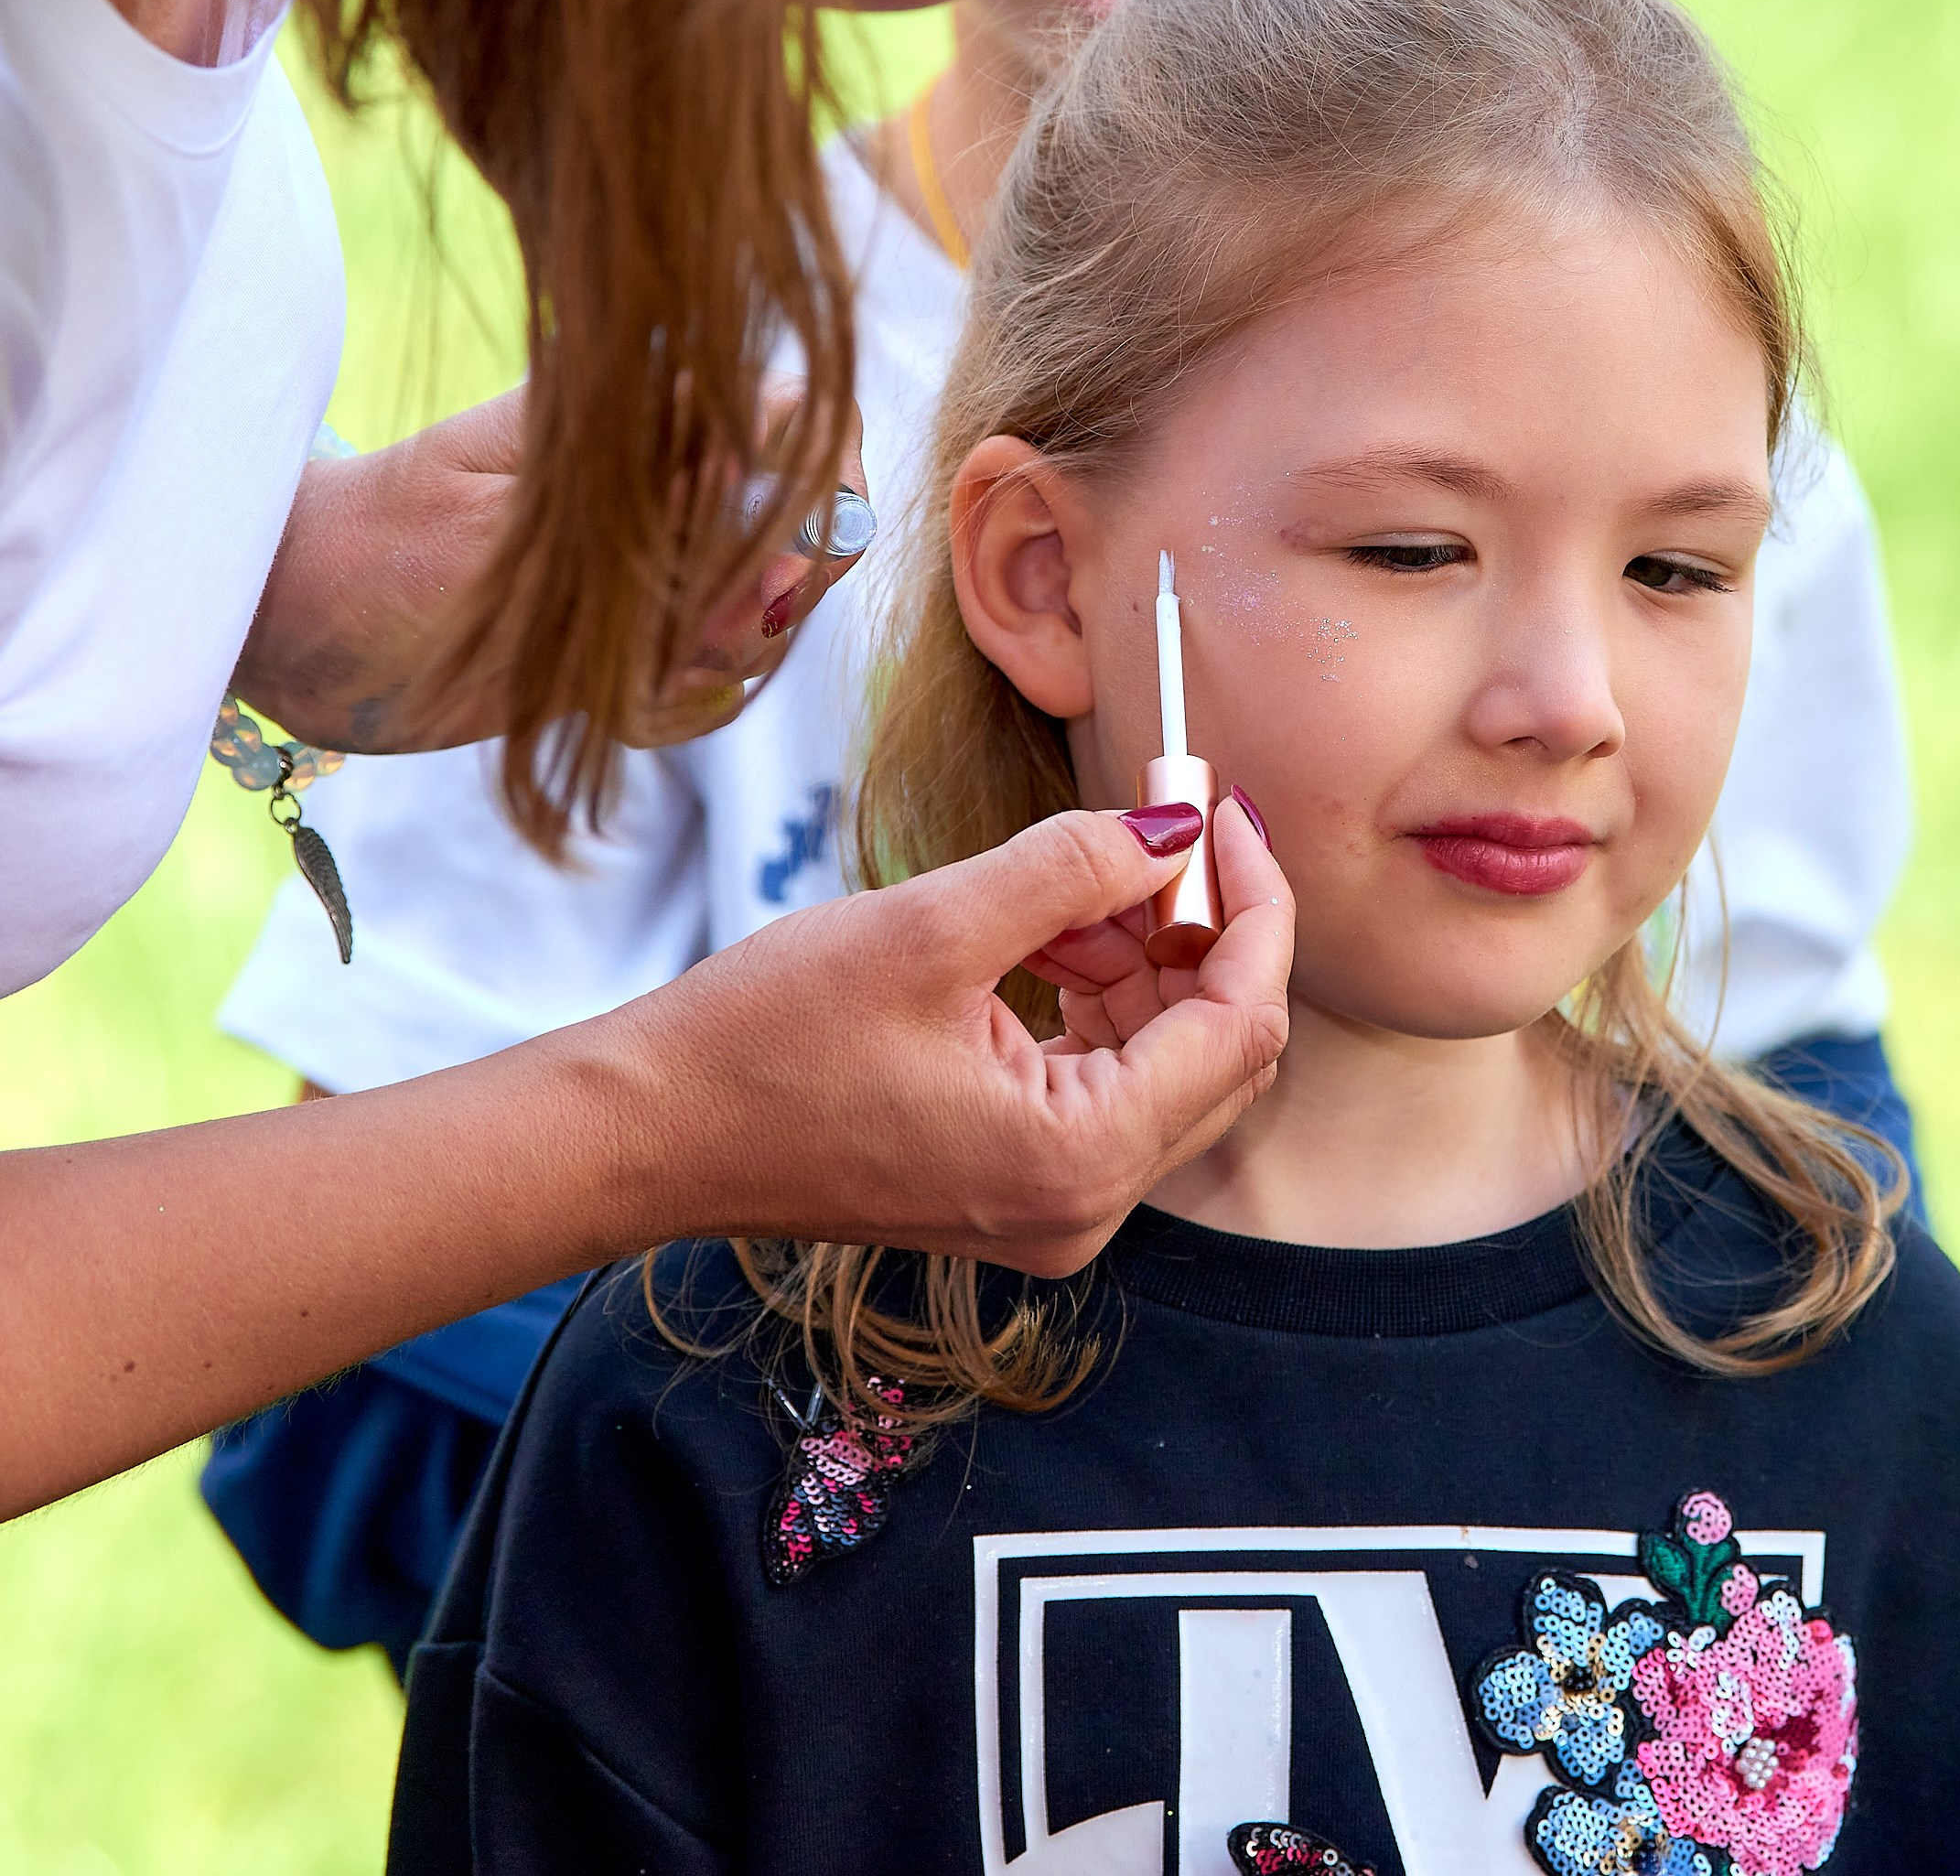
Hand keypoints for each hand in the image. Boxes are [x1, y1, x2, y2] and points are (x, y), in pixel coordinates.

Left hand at [232, 381, 868, 752]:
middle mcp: (674, 479)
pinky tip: (596, 706)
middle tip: (671, 649)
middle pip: (812, 535)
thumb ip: (651, 521)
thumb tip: (769, 503)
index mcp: (649, 413)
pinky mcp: (643, 632)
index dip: (824, 500)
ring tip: (615, 681)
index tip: (769, 576)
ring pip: (768, 622)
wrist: (299, 632)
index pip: (812, 427)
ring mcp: (664, 559)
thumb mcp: (516, 529)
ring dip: (709, 670)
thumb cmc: (380, 554)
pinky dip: (669, 708)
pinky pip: (714, 685)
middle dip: (760, 611)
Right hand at [589, 797, 1292, 1272]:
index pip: (1241, 1025)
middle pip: (1217, 1052)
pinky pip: (1101, 1085)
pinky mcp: (1014, 1189)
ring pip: (1161, 1063)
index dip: (1251, 903)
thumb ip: (1074, 867)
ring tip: (1062, 888)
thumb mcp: (934, 924)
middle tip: (1151, 823)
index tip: (1223, 807)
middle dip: (1197, 926)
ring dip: (1138, 959)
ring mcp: (1051, 1209)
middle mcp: (1084, 1208)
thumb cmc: (767, 1039)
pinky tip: (1040, 938)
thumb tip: (1177, 823)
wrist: (652, 1132)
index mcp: (1080, 1160)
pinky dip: (1093, 1000)